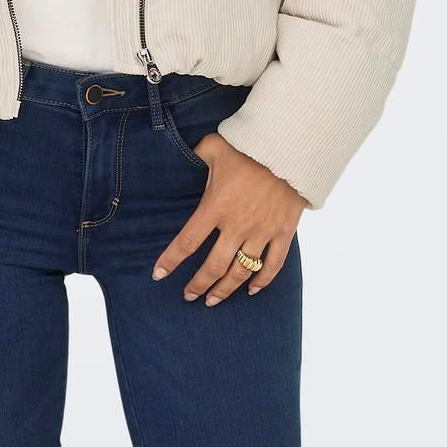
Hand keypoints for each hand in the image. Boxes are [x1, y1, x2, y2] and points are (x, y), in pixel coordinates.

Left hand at [152, 135, 305, 302]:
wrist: (288, 148)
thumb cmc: (247, 147)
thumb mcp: (213, 146)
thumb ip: (195, 155)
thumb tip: (179, 154)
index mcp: (215, 207)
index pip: (187, 242)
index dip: (170, 261)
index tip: (158, 275)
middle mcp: (237, 225)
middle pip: (213, 266)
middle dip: (198, 285)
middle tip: (189, 297)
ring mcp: (262, 232)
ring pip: (241, 272)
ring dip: (225, 289)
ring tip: (213, 300)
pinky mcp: (283, 232)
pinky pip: (273, 265)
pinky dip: (262, 281)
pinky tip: (252, 290)